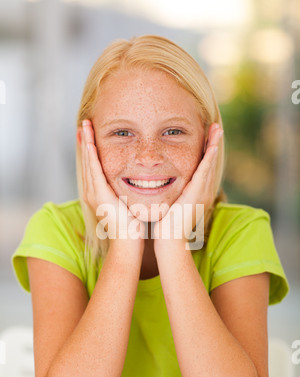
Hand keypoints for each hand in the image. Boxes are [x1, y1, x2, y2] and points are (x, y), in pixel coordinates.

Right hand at [80, 120, 145, 243]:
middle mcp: (92, 192)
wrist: (128, 243)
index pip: (92, 166)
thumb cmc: (132, 227)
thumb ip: (126, 192)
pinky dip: (91, 156)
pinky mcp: (99, 195)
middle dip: (85, 141)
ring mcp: (93, 194)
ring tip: (85, 126)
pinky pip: (94, 170)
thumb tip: (136, 183)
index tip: (90, 134)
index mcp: (98, 194)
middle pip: (87, 161)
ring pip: (88, 162)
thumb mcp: (127, 204)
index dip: (90, 149)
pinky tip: (90, 142)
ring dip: (86, 143)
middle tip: (84, 124)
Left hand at [153, 123, 222, 249]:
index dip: (204, 152)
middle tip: (215, 126)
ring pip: (209, 163)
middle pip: (209, 162)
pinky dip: (210, 156)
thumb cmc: (166, 227)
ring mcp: (202, 192)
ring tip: (217, 128)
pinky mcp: (198, 193)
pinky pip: (205, 170)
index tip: (204, 137)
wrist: (169, 241)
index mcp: (195, 192)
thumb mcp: (168, 205)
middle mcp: (202, 190)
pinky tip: (213, 144)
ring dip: (214, 144)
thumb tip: (156, 186)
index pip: (201, 167)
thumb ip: (168, 195)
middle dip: (212, 143)